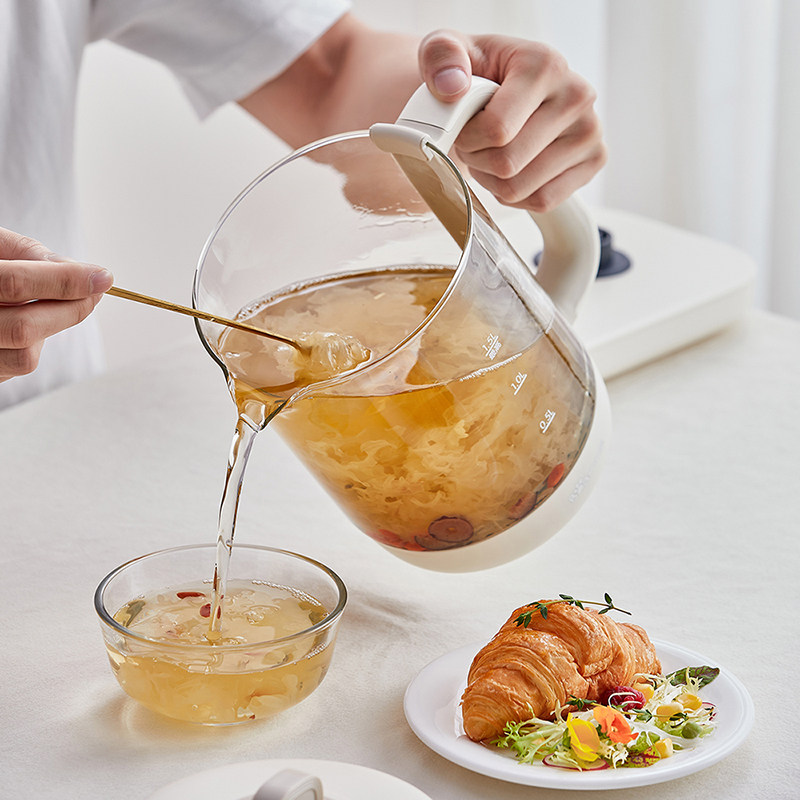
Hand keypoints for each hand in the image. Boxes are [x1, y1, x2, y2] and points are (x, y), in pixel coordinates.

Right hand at [0, 227, 112, 381]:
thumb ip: (30, 255)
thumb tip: (81, 272)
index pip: (17, 283)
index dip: (65, 280)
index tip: (103, 276)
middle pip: (24, 328)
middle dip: (70, 310)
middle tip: (95, 291)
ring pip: (25, 356)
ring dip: (52, 329)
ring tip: (53, 303)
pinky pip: (18, 366)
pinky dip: (34, 344)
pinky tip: (27, 321)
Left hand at [418, 31, 606, 211]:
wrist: (506, 88)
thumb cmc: (477, 74)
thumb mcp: (448, 49)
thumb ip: (440, 56)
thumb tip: (452, 87)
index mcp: (545, 66)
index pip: (497, 130)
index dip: (467, 139)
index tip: (463, 129)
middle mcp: (577, 96)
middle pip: (507, 164)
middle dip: (478, 161)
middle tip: (475, 144)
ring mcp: (590, 131)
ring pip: (520, 188)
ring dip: (492, 181)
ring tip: (491, 155)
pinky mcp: (594, 160)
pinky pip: (542, 201)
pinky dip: (516, 196)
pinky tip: (511, 171)